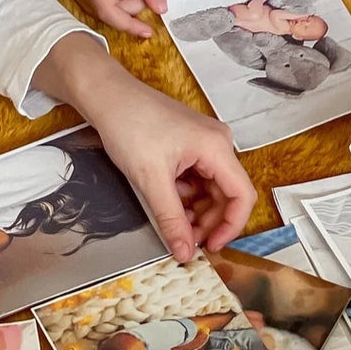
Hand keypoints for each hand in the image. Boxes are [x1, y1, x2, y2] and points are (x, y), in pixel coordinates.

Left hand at [33, 34, 256, 258]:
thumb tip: (185, 252)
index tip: (210, 247)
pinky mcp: (191, 145)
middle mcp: (218, 144)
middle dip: (209, 221)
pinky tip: (167, 202)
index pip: (242, 196)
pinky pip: (198, 178)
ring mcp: (205, 143)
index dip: (231, 227)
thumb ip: (171, 219)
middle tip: (186, 241)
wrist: (108, 97)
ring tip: (174, 224)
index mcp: (216, 147)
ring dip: (196, 211)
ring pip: (211, 189)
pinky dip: (186, 196)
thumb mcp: (150, 180)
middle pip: (227, 194)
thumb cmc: (130, 125)